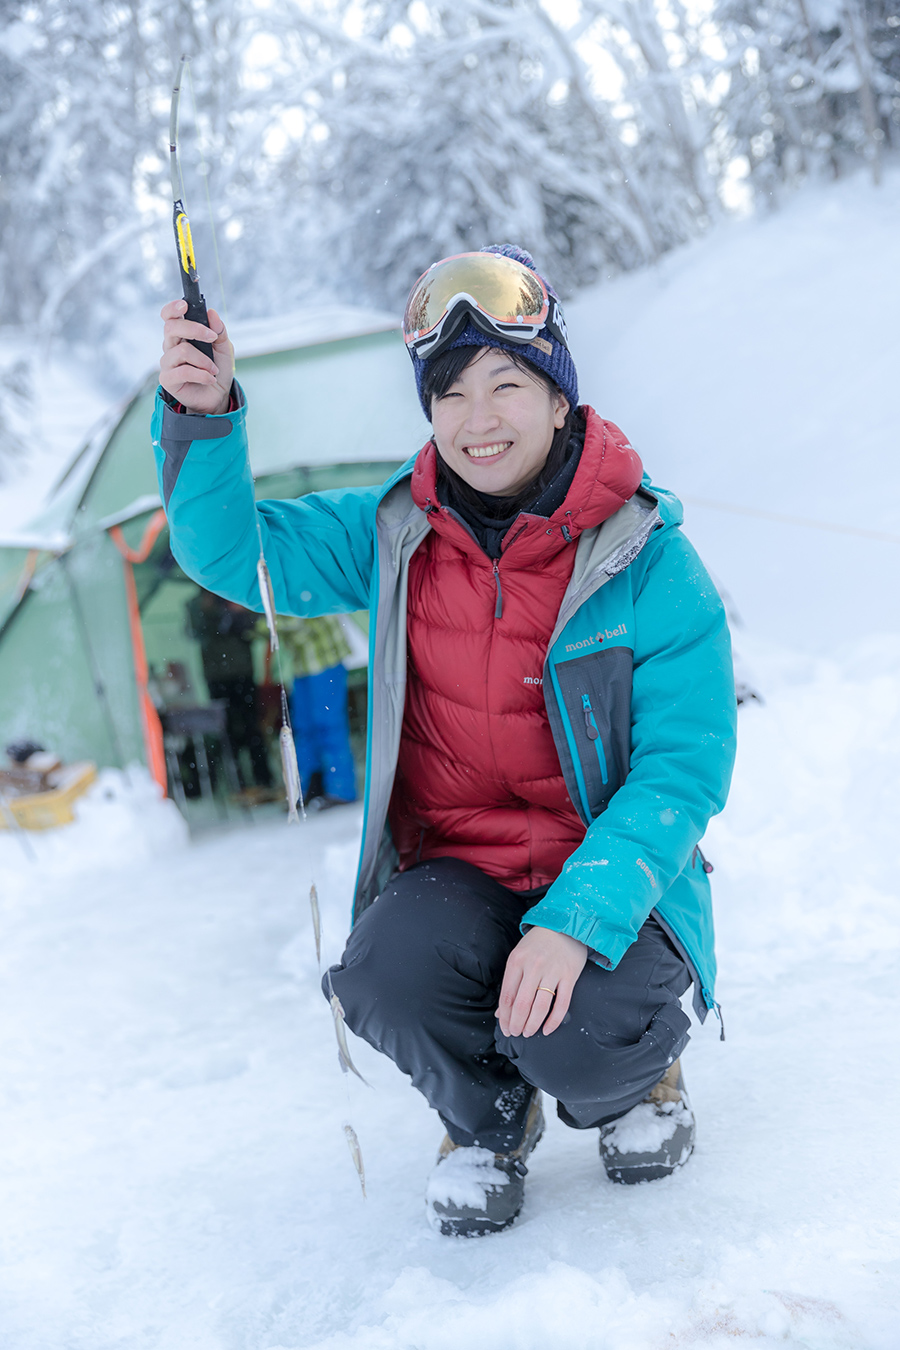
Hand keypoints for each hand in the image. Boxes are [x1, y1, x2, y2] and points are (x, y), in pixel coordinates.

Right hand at [159, 299, 233, 414]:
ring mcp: (168, 363)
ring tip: (214, 369)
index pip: (169, 316)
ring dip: (204, 360)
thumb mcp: (225, 348)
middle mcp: (171, 346)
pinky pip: (183, 371)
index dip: (173, 308)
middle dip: (195, 330)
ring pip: (182, 351)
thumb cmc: (217, 370)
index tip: (184, 305)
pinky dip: (202, 374)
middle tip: (212, 338)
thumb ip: (219, 331)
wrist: (217, 396)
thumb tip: (212, 313)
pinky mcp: (168, 379)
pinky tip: (210, 379)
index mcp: (181, 335)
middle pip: (171, 327)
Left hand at [496, 927, 587, 1038]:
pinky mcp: (569, 975)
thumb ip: (511, 983)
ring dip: (532, 1024)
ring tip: (528, 1033)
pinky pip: (562, 1004)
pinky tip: (547, 1030)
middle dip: (517, 1024)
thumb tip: (501, 1013)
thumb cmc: (538, 944)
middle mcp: (533, 966)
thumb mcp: (519, 957)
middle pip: (522, 1004)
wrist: (564, 924)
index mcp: (516, 961)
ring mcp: (552, 971)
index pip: (507, 996)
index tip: (505, 1028)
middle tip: (516, 1033)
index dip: (505, 1017)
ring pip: (540, 1007)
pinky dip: (553, 1021)